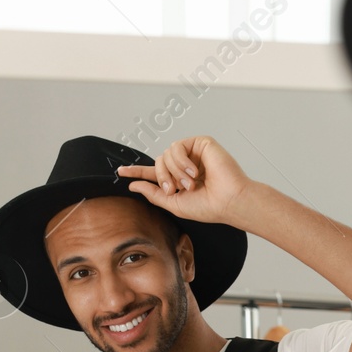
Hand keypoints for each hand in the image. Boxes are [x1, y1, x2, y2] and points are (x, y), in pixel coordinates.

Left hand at [116, 136, 253, 226]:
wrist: (229, 201)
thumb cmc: (210, 206)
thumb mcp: (175, 204)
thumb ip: (153, 194)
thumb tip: (134, 185)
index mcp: (180, 180)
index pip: (155, 173)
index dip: (137, 172)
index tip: (121, 173)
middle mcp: (186, 165)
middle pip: (158, 162)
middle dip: (162, 177)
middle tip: (173, 189)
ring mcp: (194, 154)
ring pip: (166, 154)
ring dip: (174, 171)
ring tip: (191, 183)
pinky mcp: (201, 144)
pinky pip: (177, 146)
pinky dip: (181, 161)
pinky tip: (195, 171)